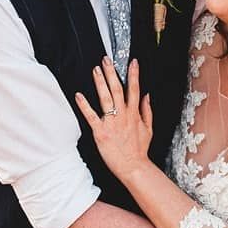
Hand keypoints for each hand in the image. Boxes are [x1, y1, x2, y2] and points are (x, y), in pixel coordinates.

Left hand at [75, 57, 153, 180]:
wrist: (133, 167)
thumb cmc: (139, 150)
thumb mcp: (149, 128)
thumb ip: (147, 111)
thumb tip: (147, 95)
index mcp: (134, 114)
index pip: (135, 89)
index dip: (134, 74)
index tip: (133, 62)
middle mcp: (123, 115)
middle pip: (118, 89)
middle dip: (112, 73)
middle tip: (106, 60)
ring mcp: (112, 123)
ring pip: (106, 98)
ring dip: (100, 83)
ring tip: (95, 70)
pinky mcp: (101, 132)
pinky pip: (91, 116)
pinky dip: (85, 105)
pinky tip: (79, 95)